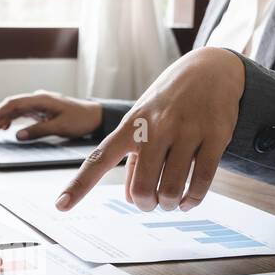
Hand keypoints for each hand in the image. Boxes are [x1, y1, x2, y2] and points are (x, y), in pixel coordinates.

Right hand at [0, 90, 102, 140]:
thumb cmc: (80, 119)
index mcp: (41, 100)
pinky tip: (4, 128)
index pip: (13, 104)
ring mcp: (38, 104)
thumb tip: (17, 135)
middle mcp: (37, 99)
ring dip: (1, 120)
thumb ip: (37, 130)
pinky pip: (21, 113)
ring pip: (14, 110)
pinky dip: (10, 120)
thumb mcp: (59, 126)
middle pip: (10, 107)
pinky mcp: (40, 110)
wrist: (94, 115)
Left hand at [55, 47, 244, 212]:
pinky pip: (202, 182)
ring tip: (172, 202)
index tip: (60, 205)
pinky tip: (189, 201)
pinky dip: (193, 200)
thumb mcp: (143, 121)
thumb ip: (133, 159)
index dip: (79, 185)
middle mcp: (155, 128)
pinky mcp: (214, 136)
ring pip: (173, 189)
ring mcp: (186, 131)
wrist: (210, 69)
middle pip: (143, 188)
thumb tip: (129, 198)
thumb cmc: (169, 102)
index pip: (99, 159)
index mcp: (130, 126)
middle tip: (152, 203)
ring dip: (171, 205)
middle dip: (147, 205)